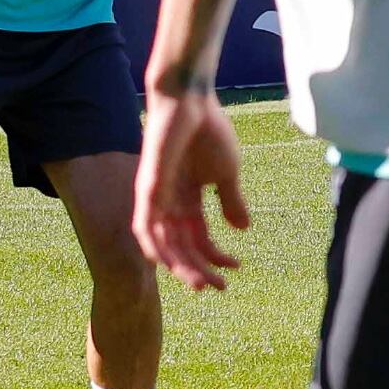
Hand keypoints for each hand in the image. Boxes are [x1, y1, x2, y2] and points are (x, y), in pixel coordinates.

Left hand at [134, 85, 250, 288]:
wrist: (191, 100)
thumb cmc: (209, 130)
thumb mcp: (226, 174)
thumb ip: (231, 202)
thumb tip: (243, 230)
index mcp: (189, 198)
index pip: (199, 237)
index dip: (216, 256)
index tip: (236, 268)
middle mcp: (169, 202)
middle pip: (181, 246)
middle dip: (199, 269)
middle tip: (219, 288)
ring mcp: (156, 197)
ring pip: (163, 244)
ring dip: (180, 267)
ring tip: (200, 284)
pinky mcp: (147, 189)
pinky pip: (145, 227)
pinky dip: (155, 248)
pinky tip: (169, 265)